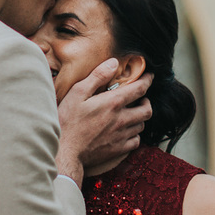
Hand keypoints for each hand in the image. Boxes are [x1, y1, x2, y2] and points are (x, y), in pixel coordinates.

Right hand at [56, 59, 152, 182]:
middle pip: (147, 109)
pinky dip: (135, 135)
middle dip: (146, 101)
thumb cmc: (68, 121)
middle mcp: (122, 119)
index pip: (140, 89)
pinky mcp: (118, 149)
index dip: (147, 80)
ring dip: (139, 118)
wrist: (65, 151)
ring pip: (142, 125)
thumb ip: (97, 76)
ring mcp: (122, 136)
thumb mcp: (77, 93)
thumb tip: (113, 63)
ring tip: (132, 114)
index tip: (149, 77)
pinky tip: (127, 131)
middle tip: (140, 99)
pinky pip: (136, 141)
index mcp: (113, 103)